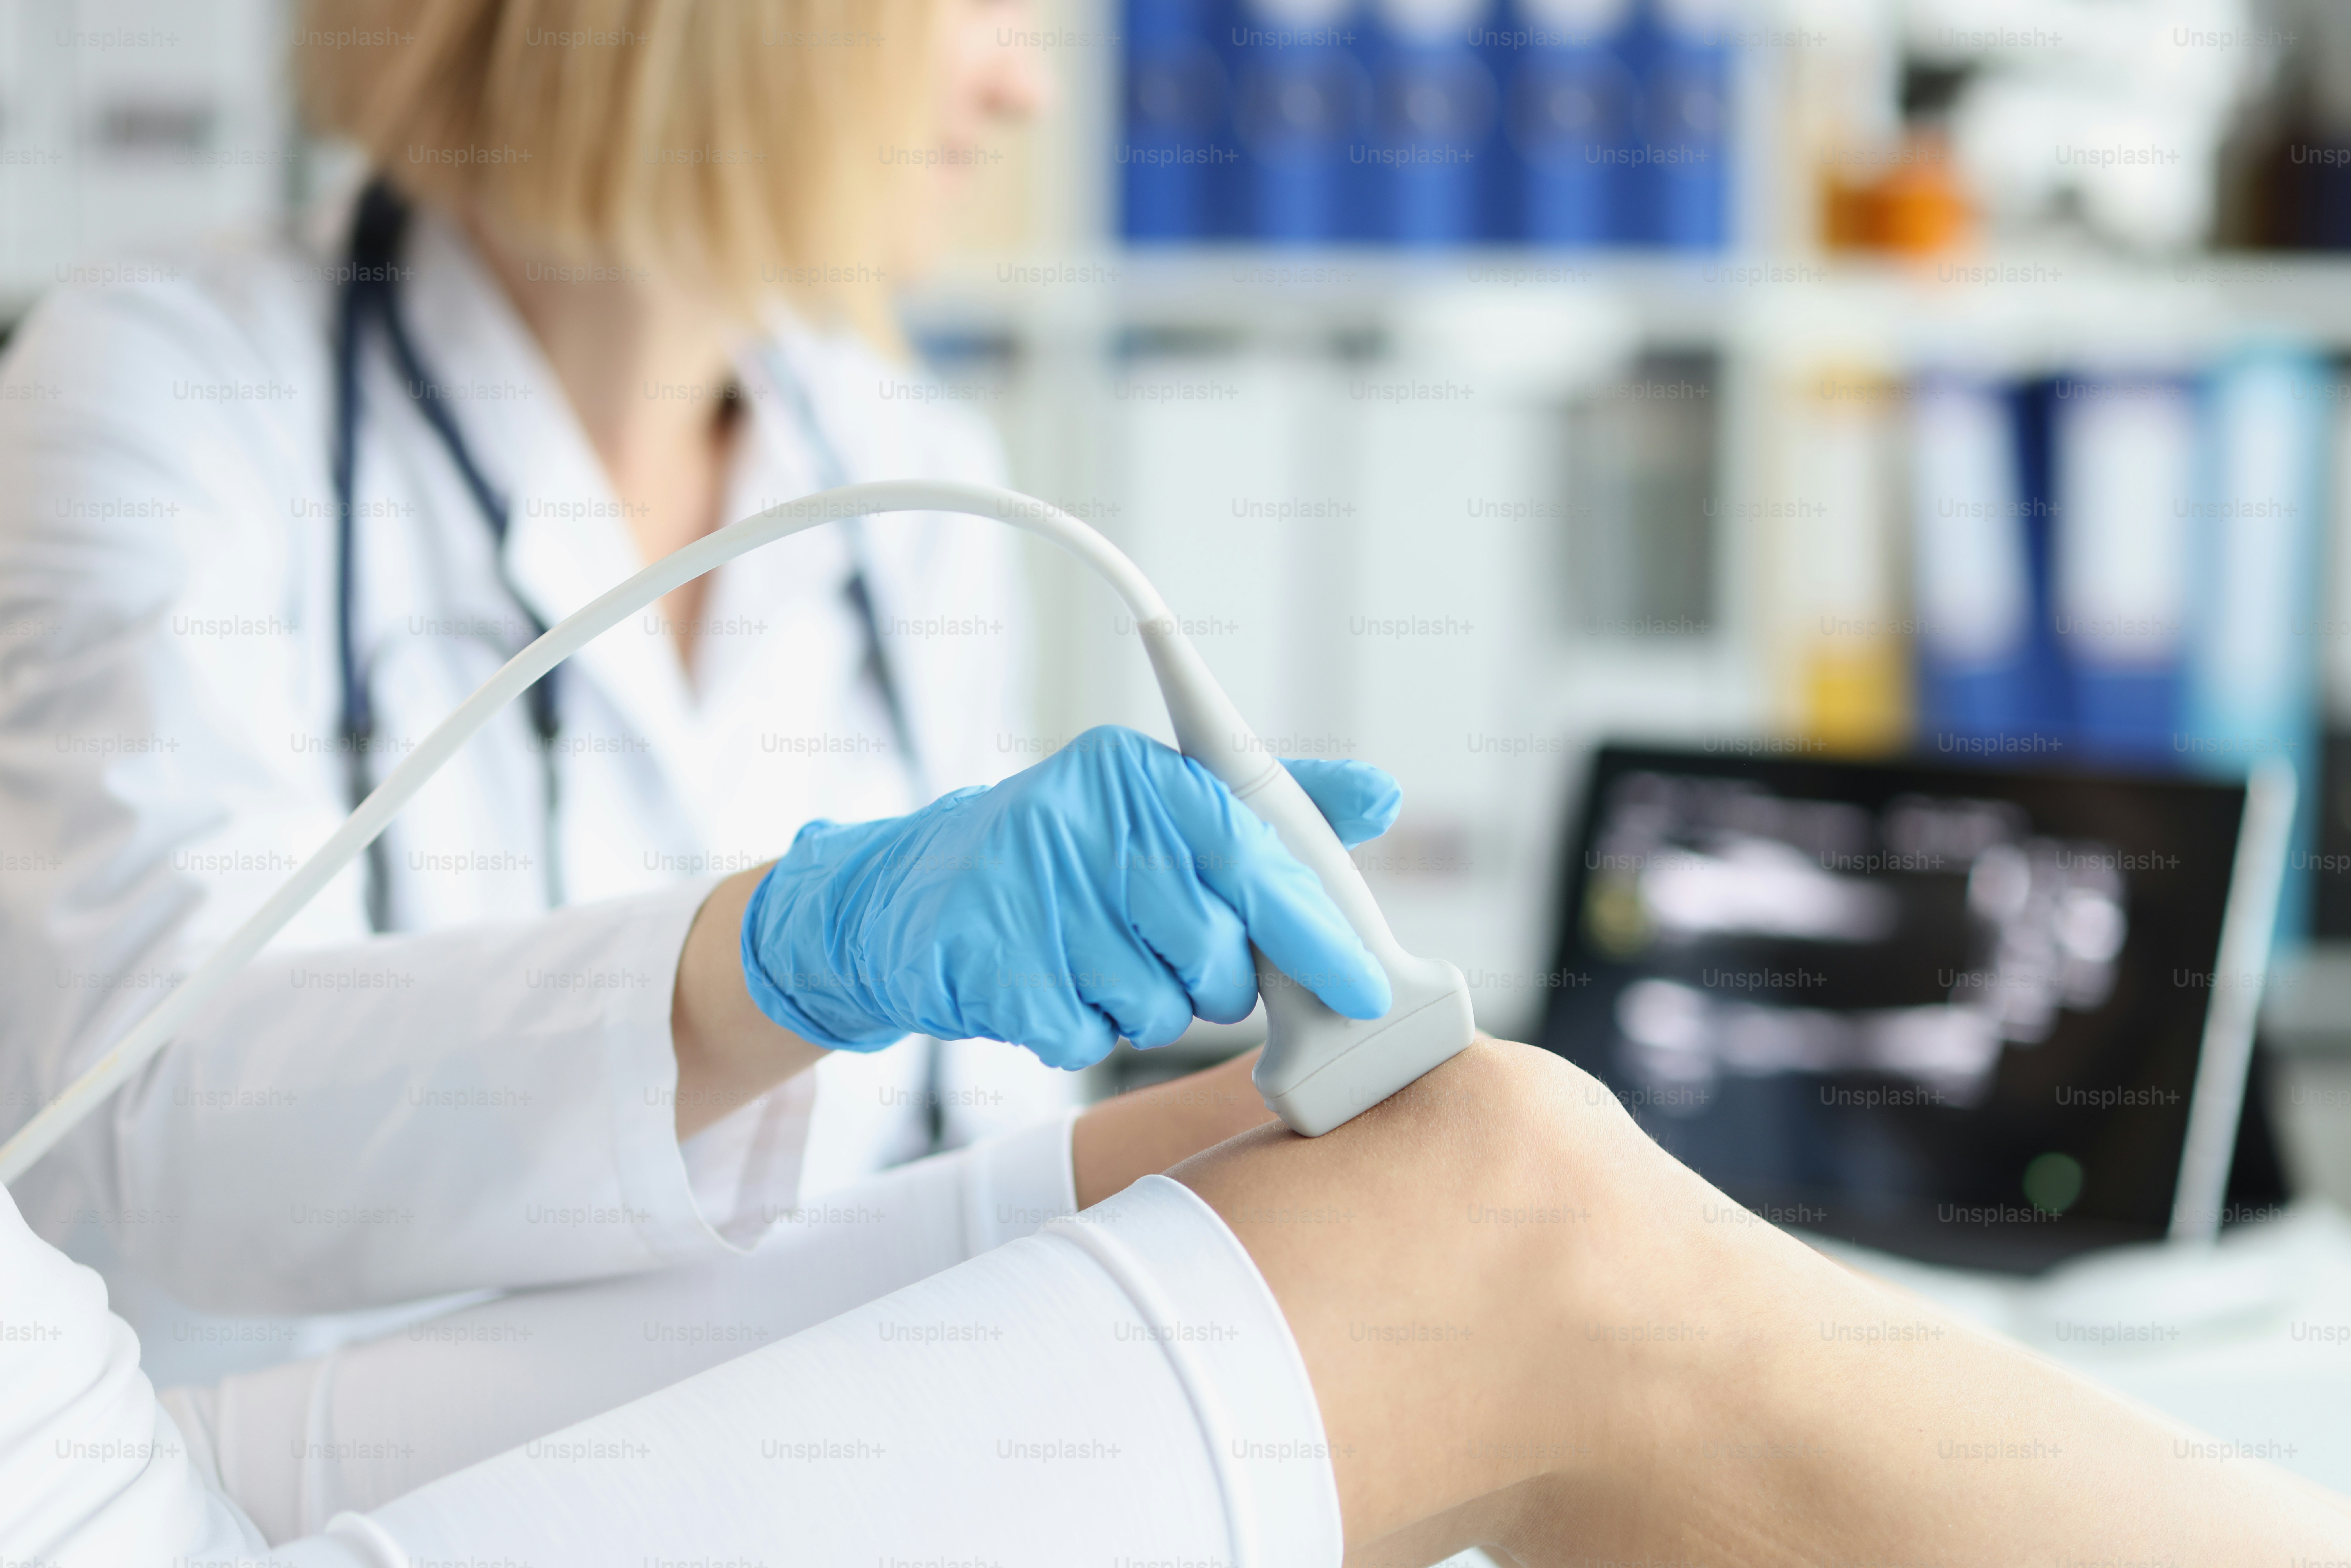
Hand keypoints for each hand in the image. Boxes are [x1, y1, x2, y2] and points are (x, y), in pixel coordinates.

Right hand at [738, 725, 1400, 1068]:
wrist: (910, 897)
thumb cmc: (1070, 859)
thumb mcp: (1164, 809)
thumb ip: (1275, 806)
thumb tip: (1383, 794)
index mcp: (1138, 774)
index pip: (1253, 859)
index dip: (1316, 933)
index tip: (1364, 990)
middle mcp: (1084, 818)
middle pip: (1212, 951)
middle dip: (1209, 980)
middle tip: (1166, 956)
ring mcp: (1029, 890)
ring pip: (1154, 1006)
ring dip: (1139, 1007)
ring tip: (1095, 963)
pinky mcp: (987, 961)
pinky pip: (1084, 1038)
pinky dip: (1078, 1030)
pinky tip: (1050, 989)